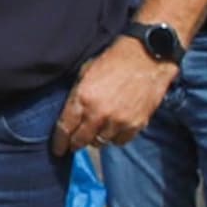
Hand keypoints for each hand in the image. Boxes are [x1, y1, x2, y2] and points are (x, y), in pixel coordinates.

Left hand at [51, 36, 178, 153]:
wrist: (148, 56)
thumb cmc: (116, 60)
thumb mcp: (86, 71)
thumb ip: (77, 95)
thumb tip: (70, 114)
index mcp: (83, 98)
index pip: (65, 128)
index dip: (60, 142)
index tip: (58, 150)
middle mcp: (99, 113)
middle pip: (81, 140)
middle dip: (75, 143)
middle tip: (74, 144)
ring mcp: (118, 120)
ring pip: (100, 142)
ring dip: (96, 138)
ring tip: (97, 130)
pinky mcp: (136, 124)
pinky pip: (120, 141)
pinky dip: (115, 137)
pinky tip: (114, 129)